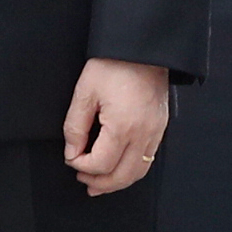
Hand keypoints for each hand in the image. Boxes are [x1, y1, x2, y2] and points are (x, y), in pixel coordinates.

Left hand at [62, 57, 171, 196]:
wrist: (142, 48)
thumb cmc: (115, 64)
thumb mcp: (85, 92)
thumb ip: (75, 127)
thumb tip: (72, 151)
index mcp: (123, 126)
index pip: (101, 164)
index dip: (82, 166)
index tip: (71, 159)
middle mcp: (143, 134)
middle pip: (122, 176)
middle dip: (99, 183)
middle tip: (83, 180)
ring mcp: (155, 132)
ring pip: (138, 172)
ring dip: (117, 182)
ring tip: (99, 182)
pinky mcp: (160, 127)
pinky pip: (148, 159)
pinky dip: (132, 170)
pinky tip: (118, 167)